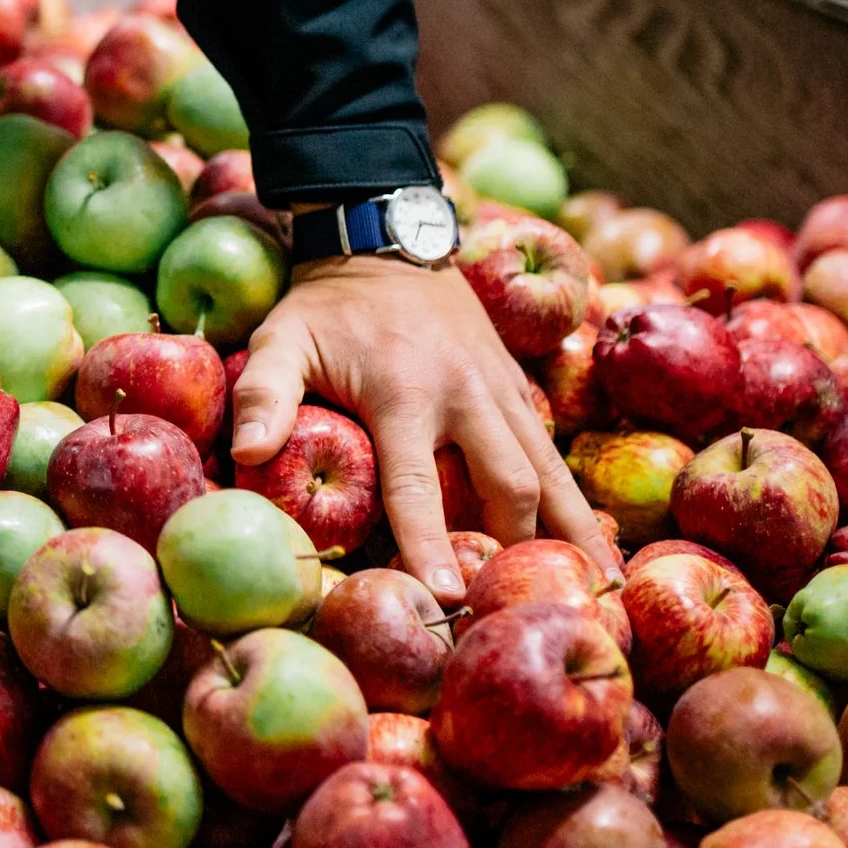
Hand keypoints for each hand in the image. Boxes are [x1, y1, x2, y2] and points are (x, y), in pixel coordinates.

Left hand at [227, 254, 615, 605]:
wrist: (384, 239)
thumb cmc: (326, 307)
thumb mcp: (282, 339)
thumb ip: (263, 395)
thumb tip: (246, 455)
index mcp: (405, 394)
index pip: (419, 487)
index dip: (431, 544)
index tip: (446, 596)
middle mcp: (466, 397)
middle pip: (512, 487)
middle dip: (520, 549)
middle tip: (526, 608)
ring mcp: (501, 392)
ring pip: (552, 472)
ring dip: (573, 531)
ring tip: (600, 588)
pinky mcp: (518, 388)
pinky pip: (552, 452)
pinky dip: (572, 500)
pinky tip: (591, 543)